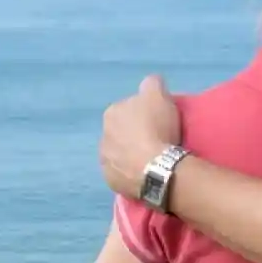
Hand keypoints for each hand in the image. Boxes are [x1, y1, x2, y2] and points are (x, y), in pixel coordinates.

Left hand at [100, 77, 181, 200]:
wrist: (157, 169)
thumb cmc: (157, 129)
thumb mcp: (159, 95)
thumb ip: (152, 83)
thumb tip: (151, 81)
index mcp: (112, 113)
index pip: (128, 108)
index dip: (144, 113)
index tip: (158, 120)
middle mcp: (102, 136)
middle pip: (121, 131)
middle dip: (134, 134)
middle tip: (155, 139)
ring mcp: (105, 161)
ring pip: (119, 153)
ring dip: (130, 154)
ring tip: (151, 159)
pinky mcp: (111, 181)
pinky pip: (122, 173)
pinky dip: (131, 172)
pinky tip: (146, 172)